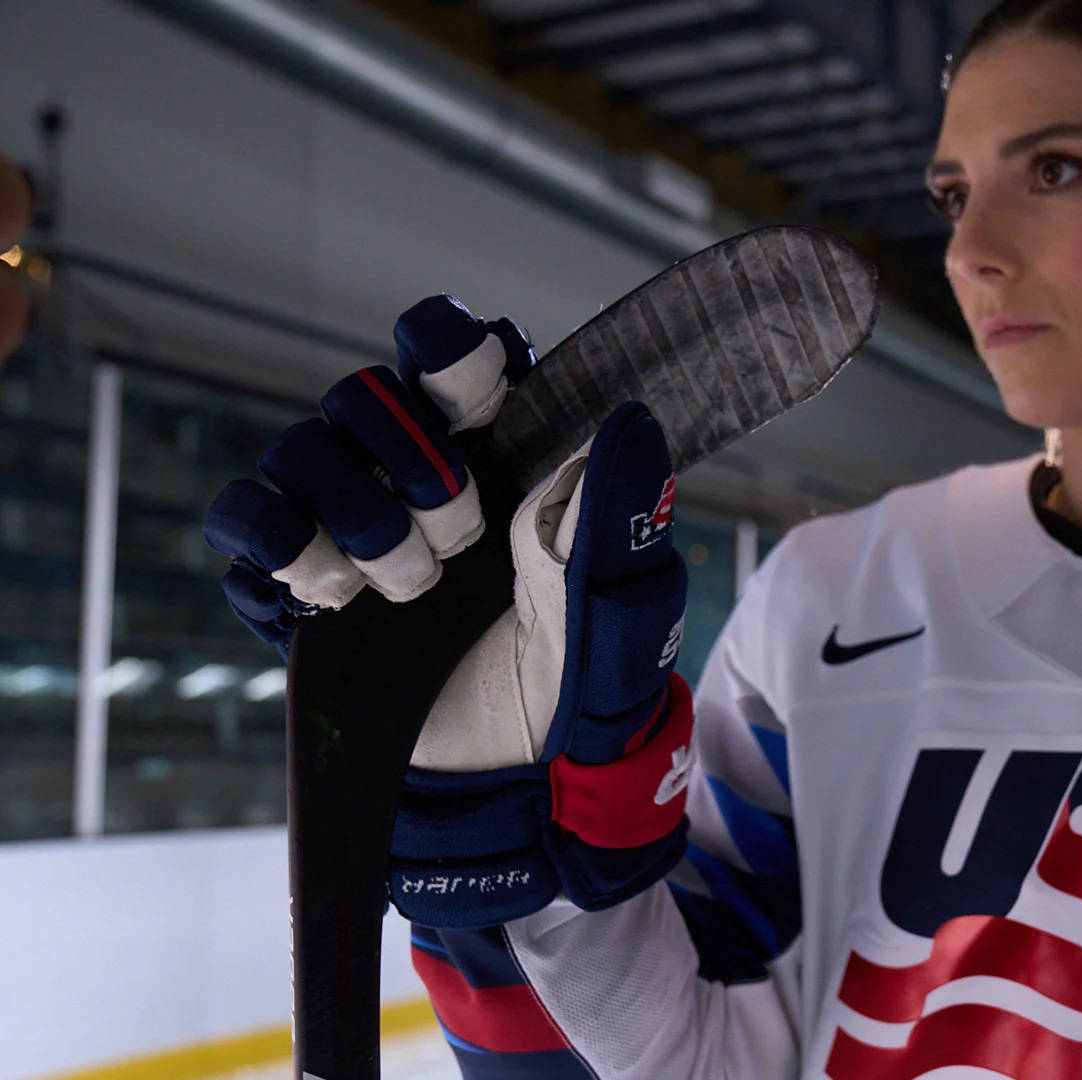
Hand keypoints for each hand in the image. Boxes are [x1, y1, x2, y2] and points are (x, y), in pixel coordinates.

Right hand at [203, 296, 692, 927]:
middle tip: (462, 535)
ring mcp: (351, 529)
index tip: (467, 374)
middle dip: (411, 458)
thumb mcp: (622, 609)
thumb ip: (623, 515)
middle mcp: (419, 478)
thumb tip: (630, 419)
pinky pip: (245, 520)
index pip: (458, 359)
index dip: (448, 347)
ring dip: (356, 511)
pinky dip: (274, 539)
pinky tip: (327, 589)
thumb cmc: (582, 688)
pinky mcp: (297, 590)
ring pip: (302, 449)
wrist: (518, 792)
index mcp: (504, 459)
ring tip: (408, 590)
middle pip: (367, 393)